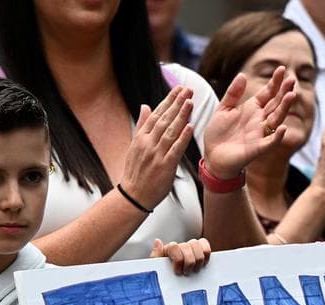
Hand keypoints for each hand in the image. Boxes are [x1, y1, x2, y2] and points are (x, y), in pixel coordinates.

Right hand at [120, 86, 195, 208]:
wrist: (133, 196)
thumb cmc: (136, 172)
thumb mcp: (135, 146)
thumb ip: (142, 125)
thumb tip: (145, 106)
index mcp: (141, 137)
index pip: (156, 114)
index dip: (168, 100)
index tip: (178, 89)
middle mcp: (148, 143)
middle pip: (164, 119)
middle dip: (177, 103)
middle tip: (187, 89)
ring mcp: (156, 155)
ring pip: (170, 131)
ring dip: (181, 116)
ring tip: (190, 102)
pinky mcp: (165, 166)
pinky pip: (175, 149)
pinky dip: (182, 138)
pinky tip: (190, 127)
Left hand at [150, 237, 210, 274]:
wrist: (172, 285)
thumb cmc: (165, 278)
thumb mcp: (157, 269)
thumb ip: (156, 255)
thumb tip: (158, 242)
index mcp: (169, 249)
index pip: (174, 246)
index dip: (178, 259)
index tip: (177, 271)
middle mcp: (180, 247)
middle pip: (187, 246)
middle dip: (188, 262)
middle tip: (186, 273)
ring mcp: (191, 249)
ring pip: (198, 245)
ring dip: (198, 259)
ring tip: (195, 270)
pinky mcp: (200, 253)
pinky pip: (206, 248)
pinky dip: (206, 256)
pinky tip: (202, 265)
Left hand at [203, 67, 296, 178]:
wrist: (212, 157)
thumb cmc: (218, 134)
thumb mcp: (223, 109)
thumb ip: (233, 93)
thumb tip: (243, 75)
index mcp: (252, 109)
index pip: (268, 93)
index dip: (275, 82)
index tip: (281, 69)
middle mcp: (259, 120)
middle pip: (276, 104)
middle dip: (284, 92)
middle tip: (292, 79)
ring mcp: (260, 134)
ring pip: (276, 119)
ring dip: (284, 108)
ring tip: (291, 95)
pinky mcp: (257, 149)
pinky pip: (270, 142)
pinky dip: (277, 136)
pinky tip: (283, 127)